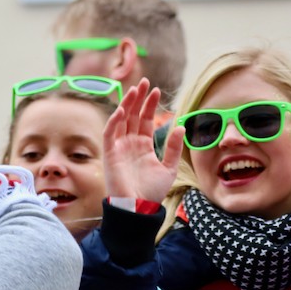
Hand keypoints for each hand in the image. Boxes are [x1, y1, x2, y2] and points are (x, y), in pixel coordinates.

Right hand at [102, 77, 184, 202]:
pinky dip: (115, 120)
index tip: (156, 90)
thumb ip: (174, 147)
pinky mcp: (110, 153)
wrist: (138, 207)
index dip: (150, 105)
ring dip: (127, 104)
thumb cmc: (152, 191)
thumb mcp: (169, 168)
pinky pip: (110, 133)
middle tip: (145, 82)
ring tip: (135, 89)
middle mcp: (130, 143)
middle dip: (138, 98)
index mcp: (143, 146)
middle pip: (133, 115)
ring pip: (121, 120)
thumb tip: (180, 125)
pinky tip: (122, 109)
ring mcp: (119, 147)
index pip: (145, 120)